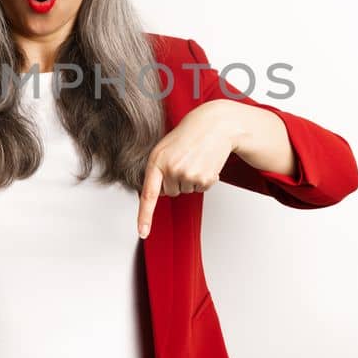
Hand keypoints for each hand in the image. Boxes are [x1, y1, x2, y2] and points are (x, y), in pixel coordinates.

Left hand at [137, 100, 241, 237]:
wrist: (215, 124)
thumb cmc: (189, 135)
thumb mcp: (165, 148)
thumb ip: (157, 169)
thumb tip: (159, 193)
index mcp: (156, 161)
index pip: (148, 195)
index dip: (144, 216)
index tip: (143, 232)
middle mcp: (171, 170)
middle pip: (171, 192)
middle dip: (177, 180)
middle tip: (185, 160)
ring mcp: (188, 175)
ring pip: (186, 190)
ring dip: (191, 178)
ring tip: (195, 158)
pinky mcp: (205, 179)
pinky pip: (201, 189)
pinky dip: (204, 179)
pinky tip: (205, 162)